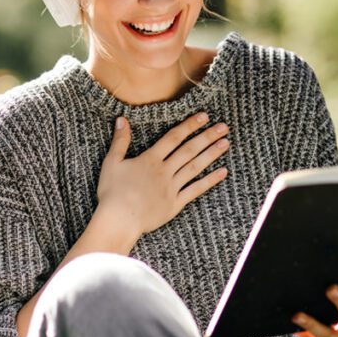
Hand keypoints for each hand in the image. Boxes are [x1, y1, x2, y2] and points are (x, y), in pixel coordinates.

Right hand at [96, 113, 229, 238]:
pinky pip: (195, 190)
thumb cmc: (112, 192)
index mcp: (150, 160)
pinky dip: (209, 181)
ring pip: (195, 167)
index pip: (173, 138)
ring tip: (225, 143)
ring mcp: (172, 187)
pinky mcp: (175, 204)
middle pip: (189, 150)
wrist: (119, 220)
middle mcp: (164, 171)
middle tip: (223, 127)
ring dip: (211, 154)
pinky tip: (222, 172)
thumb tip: (122, 119)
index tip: (204, 117)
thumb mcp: (112, 163)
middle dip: (207, 137)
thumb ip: (120, 141)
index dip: (189, 125)